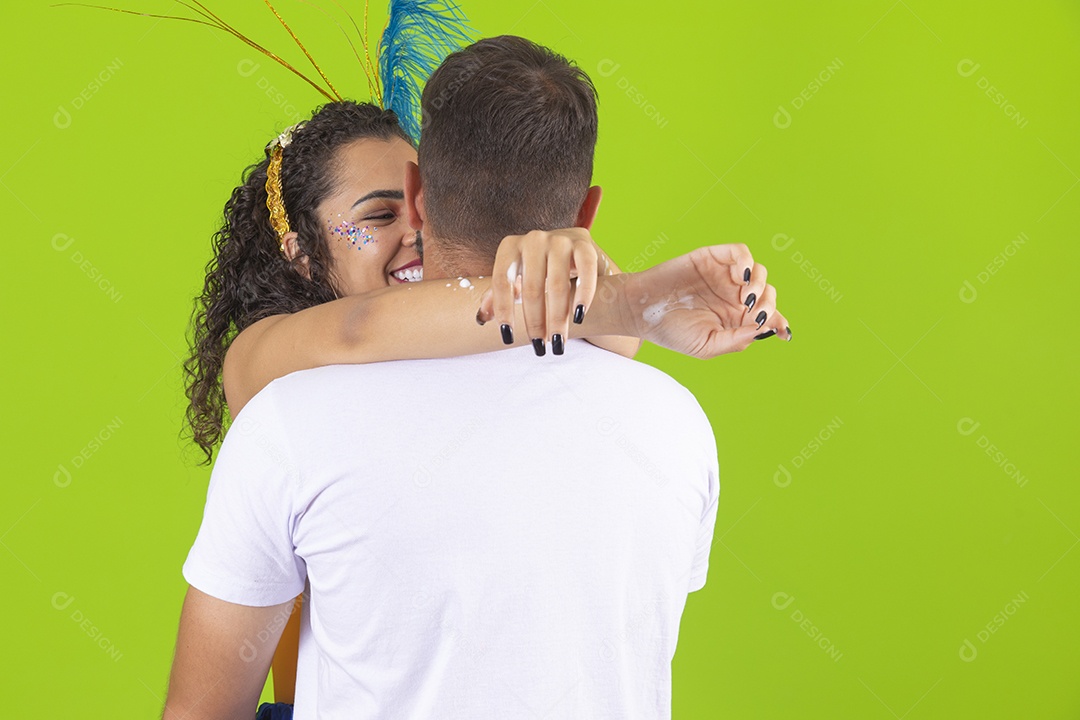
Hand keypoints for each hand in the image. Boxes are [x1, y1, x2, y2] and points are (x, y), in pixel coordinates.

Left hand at [476, 228, 600, 354]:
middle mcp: (533, 240)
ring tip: (557, 342)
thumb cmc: (537, 268)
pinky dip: (583, 296)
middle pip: (532, 288)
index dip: (504, 310)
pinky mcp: (584, 245)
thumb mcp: (515, 278)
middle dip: (535, 322)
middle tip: (538, 347)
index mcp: (510, 247)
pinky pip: (585, 271)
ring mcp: (560, 240)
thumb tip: (481, 319)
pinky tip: (578, 317)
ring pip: (558, 284)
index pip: (501, 281)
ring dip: (558, 318)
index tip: (507, 336)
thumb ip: (496, 296)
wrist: (571, 248)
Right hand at [617, 244, 791, 357]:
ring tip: (745, 298)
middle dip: (767, 304)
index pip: (767, 316)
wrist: (639, 311)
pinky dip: (746, 262)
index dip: (779, 322)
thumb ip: (734, 341)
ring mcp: (723, 276)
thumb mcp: (705, 346)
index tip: (784, 332)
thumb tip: (762, 329)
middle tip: (753, 313)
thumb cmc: (670, 331)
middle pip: (768, 293)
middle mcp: (732, 296)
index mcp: (734, 319)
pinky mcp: (712, 258)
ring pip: (759, 272)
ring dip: (760, 284)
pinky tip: (741, 277)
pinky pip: (740, 253)